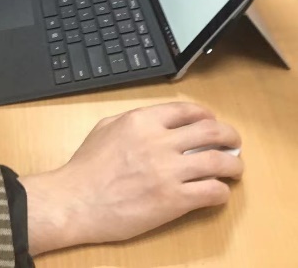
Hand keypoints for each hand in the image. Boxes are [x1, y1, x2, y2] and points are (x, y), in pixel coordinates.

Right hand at [19, 102, 242, 255]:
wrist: (77, 200)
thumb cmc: (86, 167)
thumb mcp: (105, 128)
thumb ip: (133, 121)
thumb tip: (156, 122)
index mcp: (143, 120)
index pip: (188, 111)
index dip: (206, 116)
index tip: (212, 123)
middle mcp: (159, 141)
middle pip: (210, 132)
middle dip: (228, 136)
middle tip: (233, 143)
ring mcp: (169, 171)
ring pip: (217, 162)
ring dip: (232, 164)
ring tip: (234, 168)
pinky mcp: (173, 200)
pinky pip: (211, 192)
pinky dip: (221, 191)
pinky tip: (219, 192)